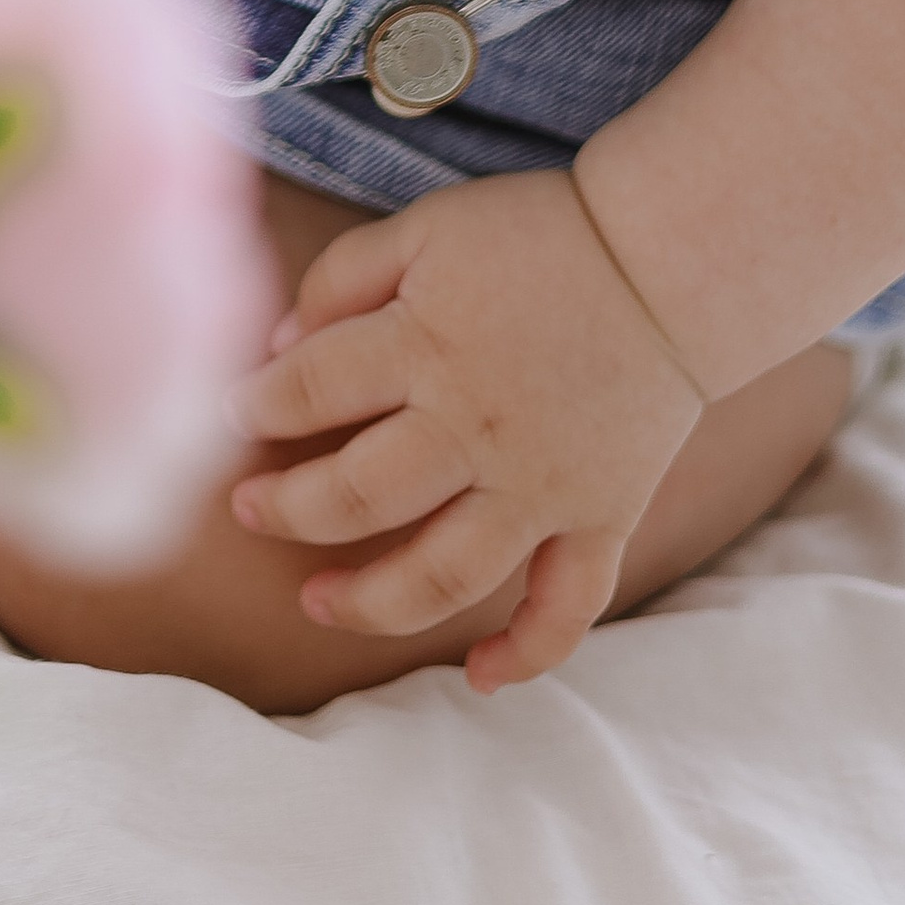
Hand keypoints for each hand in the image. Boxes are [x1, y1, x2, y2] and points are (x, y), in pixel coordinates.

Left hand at [227, 169, 705, 691]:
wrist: (671, 260)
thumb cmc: (539, 235)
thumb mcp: (427, 228)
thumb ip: (344, 277)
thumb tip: (278, 348)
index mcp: (425, 345)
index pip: (309, 392)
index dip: (255, 408)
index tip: (232, 415)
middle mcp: (475, 429)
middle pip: (356, 497)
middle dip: (287, 511)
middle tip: (248, 511)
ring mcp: (540, 488)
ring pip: (441, 576)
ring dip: (368, 603)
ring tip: (316, 603)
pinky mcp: (600, 519)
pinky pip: (566, 609)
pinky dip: (526, 654)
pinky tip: (477, 676)